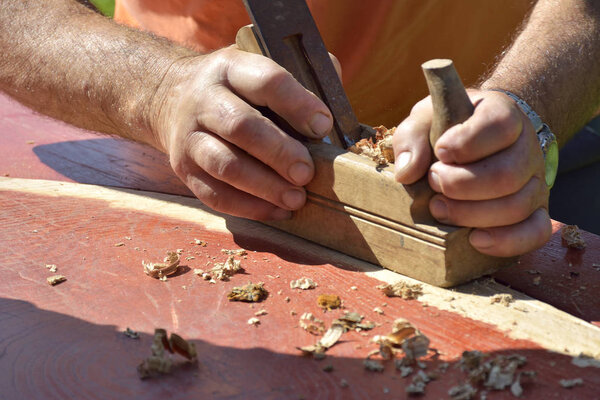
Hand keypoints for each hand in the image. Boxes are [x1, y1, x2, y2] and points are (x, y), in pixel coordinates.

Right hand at [151, 47, 332, 219]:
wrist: (171, 97)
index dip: (298, 104)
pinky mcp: (183, 169)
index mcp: (231, 69)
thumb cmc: (237, 90)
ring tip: (296, 199)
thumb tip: (334, 115)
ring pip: (225, 165)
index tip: (324, 126)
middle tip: (306, 173)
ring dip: (265, 187)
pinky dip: (250, 208)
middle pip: (241, 126)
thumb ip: (301, 82)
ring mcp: (189, 137)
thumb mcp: (260, 71)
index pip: (267, 81)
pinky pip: (215, 195)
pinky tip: (278, 211)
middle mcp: (203, 99)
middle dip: (279, 153)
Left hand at [393, 90, 551, 256]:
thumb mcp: (424, 121)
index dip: (467, 143)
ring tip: (440, 209)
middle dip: (461, 186)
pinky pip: (536, 232)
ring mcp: (536, 182)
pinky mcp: (536, 211)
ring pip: (517, 206)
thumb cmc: (446, 130)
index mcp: (503, 115)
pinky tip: (475, 240)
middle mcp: (527, 148)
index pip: (500, 125)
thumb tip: (407, 172)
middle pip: (506, 175)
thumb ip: (412, 138)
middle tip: (434, 182)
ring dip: (471, 215)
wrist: (474, 140)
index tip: (440, 151)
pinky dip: (507, 241)